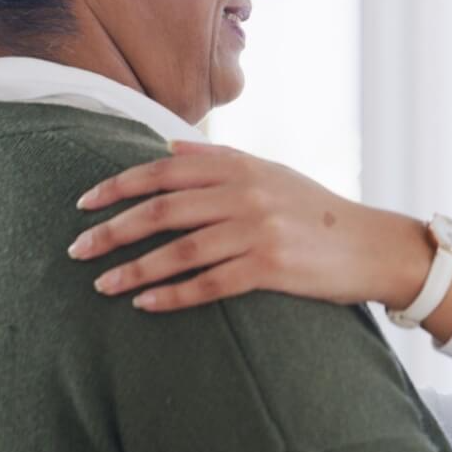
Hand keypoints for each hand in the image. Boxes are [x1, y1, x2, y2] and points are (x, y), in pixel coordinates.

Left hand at [69, 142, 432, 313]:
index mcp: (242, 167)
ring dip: (134, 270)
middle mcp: (246, 194)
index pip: (164, 172)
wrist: (374, 246)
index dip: (119, 186)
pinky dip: (173, 295)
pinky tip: (145, 304)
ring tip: (101, 286)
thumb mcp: (272, 174)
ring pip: (180, 250)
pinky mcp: (272, 268)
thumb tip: (167, 147)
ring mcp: (259, 230)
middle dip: (112, 231)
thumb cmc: (318, 212)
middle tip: (77, 250)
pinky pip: (210, 284)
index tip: (84, 204)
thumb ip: (220, 161)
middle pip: (162, 211)